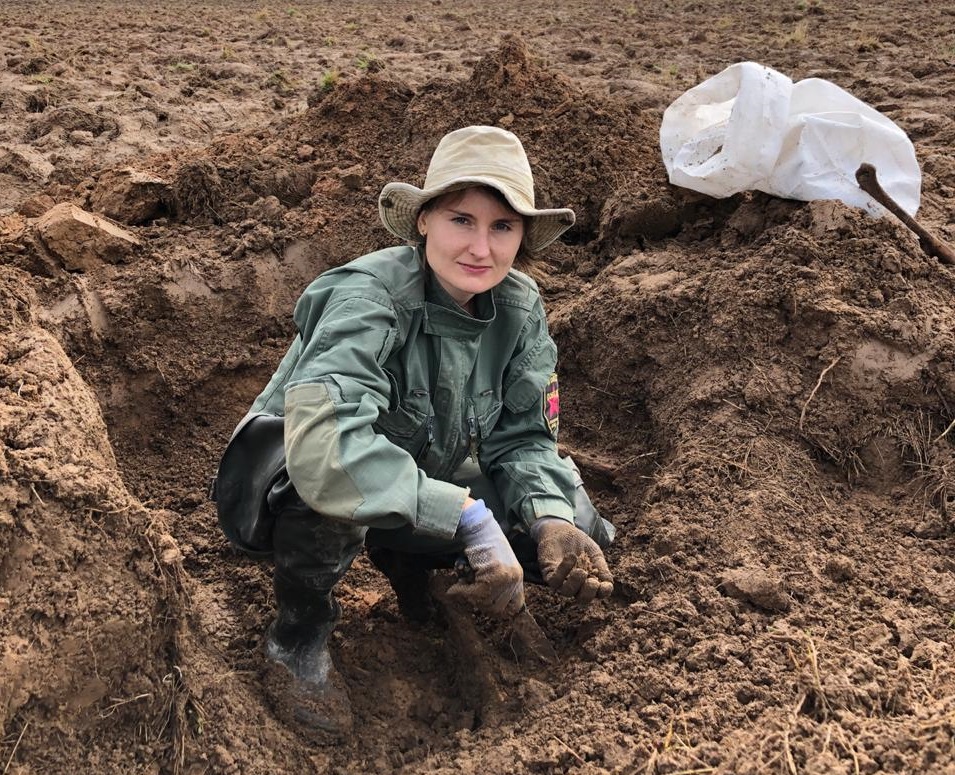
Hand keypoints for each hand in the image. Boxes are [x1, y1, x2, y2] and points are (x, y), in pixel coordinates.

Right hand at [447, 500, 524, 617]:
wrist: (476, 526)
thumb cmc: (480, 546)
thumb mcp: (493, 567)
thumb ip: (492, 586)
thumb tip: (486, 609)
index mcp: (517, 577)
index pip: (515, 607)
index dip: (498, 610)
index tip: (482, 605)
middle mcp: (515, 578)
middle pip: (497, 609)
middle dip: (479, 602)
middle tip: (467, 590)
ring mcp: (506, 576)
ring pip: (485, 602)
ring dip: (468, 595)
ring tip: (461, 581)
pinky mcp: (495, 574)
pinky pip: (476, 593)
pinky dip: (462, 590)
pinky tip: (458, 580)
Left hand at [530, 517, 613, 602]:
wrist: (562, 530)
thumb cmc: (580, 544)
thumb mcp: (594, 554)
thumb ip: (602, 568)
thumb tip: (608, 584)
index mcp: (589, 581)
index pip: (598, 593)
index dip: (604, 592)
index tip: (606, 585)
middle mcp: (576, 585)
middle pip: (582, 599)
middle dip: (588, 593)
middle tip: (592, 582)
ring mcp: (562, 580)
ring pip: (567, 592)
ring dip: (575, 584)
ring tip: (580, 571)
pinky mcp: (549, 573)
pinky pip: (554, 580)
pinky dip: (563, 570)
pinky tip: (571, 557)